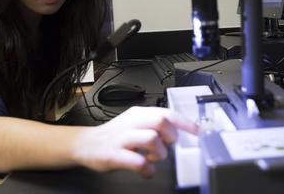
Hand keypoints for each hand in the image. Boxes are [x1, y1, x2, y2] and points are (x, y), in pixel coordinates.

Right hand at [71, 106, 197, 176]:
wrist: (86, 144)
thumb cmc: (115, 135)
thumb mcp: (135, 123)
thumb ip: (154, 125)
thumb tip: (178, 132)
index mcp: (139, 114)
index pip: (167, 113)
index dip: (185, 122)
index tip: (198, 131)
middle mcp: (131, 123)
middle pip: (160, 120)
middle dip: (171, 135)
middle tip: (168, 144)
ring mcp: (122, 138)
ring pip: (151, 138)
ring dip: (159, 152)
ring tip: (154, 158)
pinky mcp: (114, 155)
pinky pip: (138, 162)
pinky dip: (148, 169)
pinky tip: (146, 170)